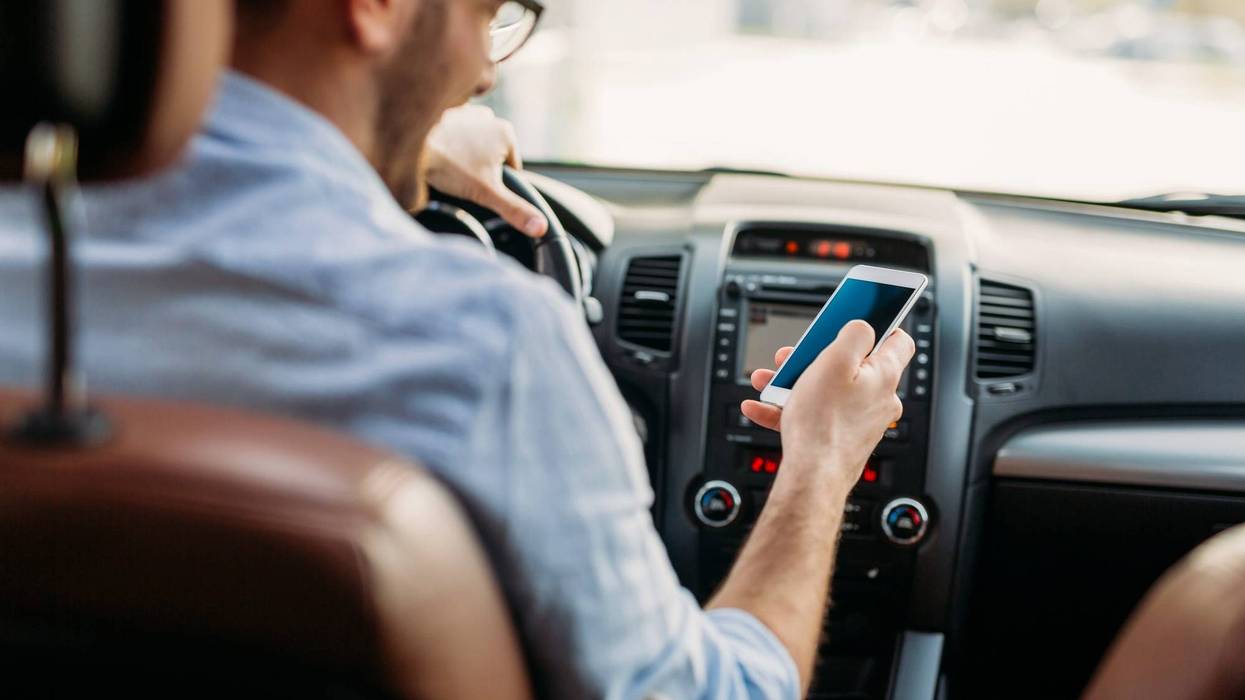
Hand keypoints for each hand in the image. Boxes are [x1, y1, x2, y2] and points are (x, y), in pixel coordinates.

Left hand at [424, 105, 547, 237]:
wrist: (409, 144)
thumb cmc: (448, 166)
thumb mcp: (487, 194)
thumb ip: (515, 210)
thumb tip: (541, 227)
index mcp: (506, 133)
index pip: (511, 170)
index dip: (494, 184)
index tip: (476, 184)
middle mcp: (490, 118)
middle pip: (491, 158)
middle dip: (478, 170)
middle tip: (459, 176)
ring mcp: (467, 113)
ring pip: (473, 148)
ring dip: (463, 158)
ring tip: (448, 166)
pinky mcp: (446, 114)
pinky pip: (454, 138)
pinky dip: (448, 147)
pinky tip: (438, 154)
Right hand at [740, 321, 914, 485]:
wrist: (812, 475)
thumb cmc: (825, 423)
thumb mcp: (835, 361)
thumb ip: (854, 334)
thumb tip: (863, 326)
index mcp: (884, 375)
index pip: (898, 340)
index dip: (879, 324)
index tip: (858, 318)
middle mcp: (878, 399)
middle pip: (851, 365)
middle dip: (815, 356)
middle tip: (794, 355)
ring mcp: (859, 420)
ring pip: (827, 390)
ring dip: (795, 382)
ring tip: (770, 382)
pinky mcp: (840, 438)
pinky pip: (814, 415)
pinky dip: (789, 408)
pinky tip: (762, 406)